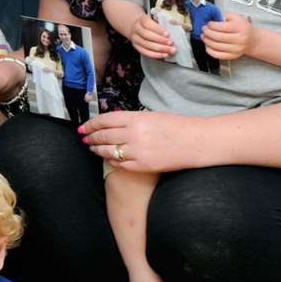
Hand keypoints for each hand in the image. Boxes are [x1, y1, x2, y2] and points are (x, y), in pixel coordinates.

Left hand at [80, 109, 202, 172]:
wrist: (196, 142)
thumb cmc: (177, 126)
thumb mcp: (152, 115)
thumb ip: (131, 120)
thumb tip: (113, 123)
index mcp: (136, 118)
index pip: (105, 120)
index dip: (91, 124)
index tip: (83, 126)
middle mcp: (134, 134)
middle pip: (103, 136)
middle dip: (91, 137)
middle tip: (84, 138)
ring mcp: (137, 152)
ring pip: (108, 151)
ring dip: (97, 149)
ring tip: (92, 147)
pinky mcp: (143, 166)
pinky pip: (120, 164)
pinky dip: (112, 160)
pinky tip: (108, 158)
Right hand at [125, 11, 174, 58]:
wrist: (138, 28)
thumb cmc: (151, 24)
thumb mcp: (155, 19)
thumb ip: (163, 22)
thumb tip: (174, 24)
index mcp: (141, 20)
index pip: (148, 24)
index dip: (158, 30)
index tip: (168, 34)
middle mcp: (136, 30)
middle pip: (147, 35)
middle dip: (160, 40)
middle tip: (171, 43)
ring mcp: (135, 39)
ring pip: (147, 45)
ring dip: (160, 49)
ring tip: (170, 50)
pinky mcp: (137, 47)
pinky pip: (146, 52)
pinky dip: (156, 55)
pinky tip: (164, 55)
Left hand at [203, 13, 254, 60]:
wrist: (252, 40)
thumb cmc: (243, 28)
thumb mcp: (238, 17)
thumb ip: (226, 15)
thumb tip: (214, 17)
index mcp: (240, 28)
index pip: (222, 27)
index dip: (212, 25)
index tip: (208, 24)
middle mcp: (239, 39)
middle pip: (218, 37)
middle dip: (207, 33)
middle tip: (204, 29)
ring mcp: (236, 49)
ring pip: (216, 46)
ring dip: (206, 41)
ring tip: (204, 36)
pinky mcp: (233, 56)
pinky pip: (218, 55)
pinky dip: (210, 50)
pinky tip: (207, 45)